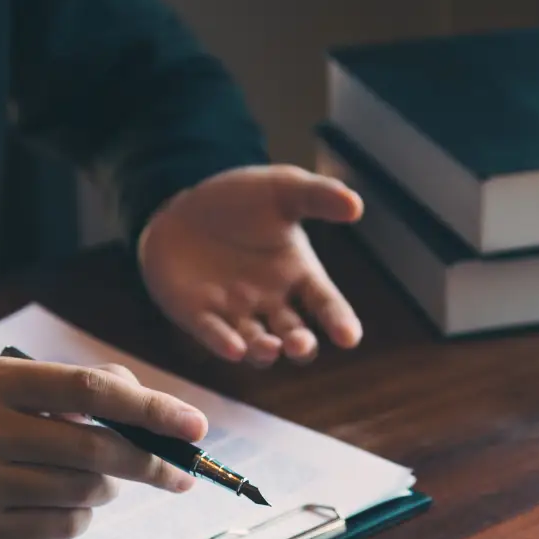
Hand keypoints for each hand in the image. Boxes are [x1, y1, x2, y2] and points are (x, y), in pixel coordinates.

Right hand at [0, 359, 204, 538]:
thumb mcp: (15, 392)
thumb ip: (82, 387)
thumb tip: (153, 406)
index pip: (89, 389)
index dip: (151, 408)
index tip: (196, 426)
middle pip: (95, 447)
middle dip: (147, 461)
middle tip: (178, 472)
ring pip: (84, 491)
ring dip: (105, 489)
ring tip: (90, 481)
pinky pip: (64, 527)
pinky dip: (79, 518)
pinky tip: (59, 507)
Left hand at [139, 164, 364, 367]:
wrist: (183, 207)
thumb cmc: (241, 200)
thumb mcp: (282, 188)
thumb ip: (318, 195)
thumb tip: (355, 205)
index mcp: (299, 275)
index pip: (326, 305)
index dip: (339, 322)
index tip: (349, 338)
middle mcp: (271, 301)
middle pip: (295, 335)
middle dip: (300, 345)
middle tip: (300, 344)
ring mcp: (235, 313)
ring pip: (257, 344)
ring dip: (264, 350)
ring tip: (269, 347)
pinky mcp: (199, 315)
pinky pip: (213, 334)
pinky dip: (223, 343)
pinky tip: (233, 349)